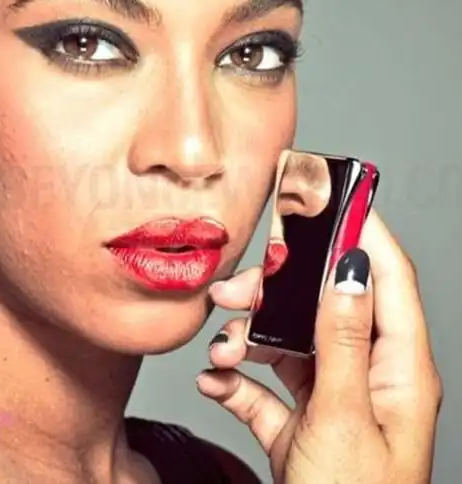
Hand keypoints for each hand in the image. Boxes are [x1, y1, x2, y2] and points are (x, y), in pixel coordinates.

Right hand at [197, 210, 442, 482]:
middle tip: (237, 291)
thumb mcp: (346, 420)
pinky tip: (217, 385)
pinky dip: (236, 380)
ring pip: (285, 341)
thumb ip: (343, 341)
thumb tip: (348, 270)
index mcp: (399, 370)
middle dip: (274, 293)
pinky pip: (262, 383)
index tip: (334, 196)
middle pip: (321, 306)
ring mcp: (329, 396)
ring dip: (245, 339)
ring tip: (220, 353)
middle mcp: (365, 375)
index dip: (364, 233)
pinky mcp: (297, 418)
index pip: (387, 280)